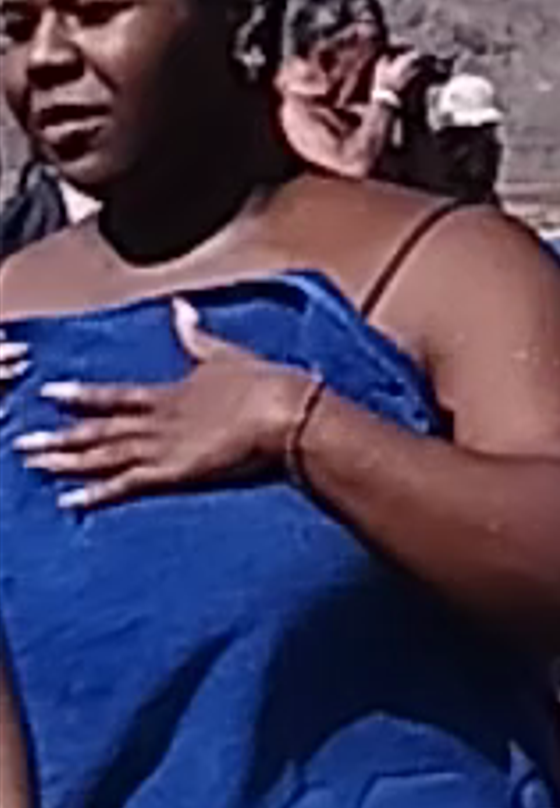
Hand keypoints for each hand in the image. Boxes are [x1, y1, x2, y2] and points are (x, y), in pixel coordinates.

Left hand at [18, 306, 314, 510]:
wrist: (285, 411)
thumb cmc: (265, 384)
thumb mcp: (226, 354)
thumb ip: (197, 335)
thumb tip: (180, 307)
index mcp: (169, 394)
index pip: (113, 396)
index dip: (80, 397)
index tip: (48, 394)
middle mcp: (156, 421)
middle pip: (97, 430)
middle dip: (58, 437)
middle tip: (20, 442)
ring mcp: (161, 447)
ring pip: (102, 455)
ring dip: (66, 461)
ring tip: (33, 463)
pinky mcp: (173, 473)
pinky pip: (125, 486)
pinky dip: (96, 494)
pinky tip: (70, 501)